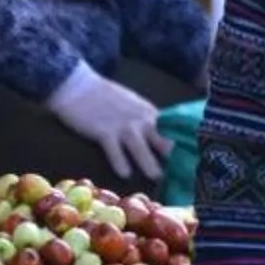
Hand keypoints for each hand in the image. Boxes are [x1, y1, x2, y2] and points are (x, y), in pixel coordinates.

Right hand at [47, 64, 169, 181]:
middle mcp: (139, 119)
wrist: (78, 86)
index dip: (178, 143)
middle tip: (178, 172)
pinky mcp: (104, 132)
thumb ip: (144, 118)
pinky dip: (121, 163)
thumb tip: (157, 134)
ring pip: (141, 149)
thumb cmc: (104, 95)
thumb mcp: (132, 103)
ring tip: (157, 177)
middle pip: (160, 140)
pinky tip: (125, 174)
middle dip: (170, 156)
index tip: (186, 157)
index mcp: (147, 111)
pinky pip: (115, 152)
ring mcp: (122, 126)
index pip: (170, 129)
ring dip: (150, 165)